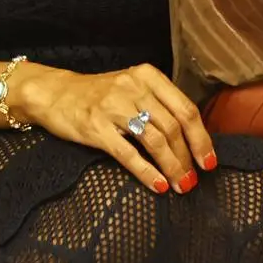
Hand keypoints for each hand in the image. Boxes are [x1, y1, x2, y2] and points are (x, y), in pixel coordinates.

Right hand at [19, 63, 216, 194]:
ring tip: (180, 186)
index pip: (186, 108)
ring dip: (172, 166)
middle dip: (188, 156)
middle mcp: (135, 88)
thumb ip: (159, 105)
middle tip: (194, 179)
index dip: (201, 137)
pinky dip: (146, 172)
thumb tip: (191, 138)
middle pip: (173, 126)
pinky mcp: (96, 128)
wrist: (54, 93)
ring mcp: (114, 107)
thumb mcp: (133, 87)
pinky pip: (128, 153)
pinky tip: (157, 185)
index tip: (209, 161)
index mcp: (149, 76)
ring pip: (155, 140)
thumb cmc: (99, 94)